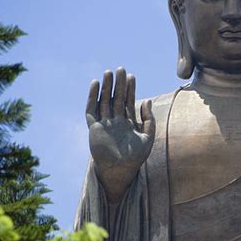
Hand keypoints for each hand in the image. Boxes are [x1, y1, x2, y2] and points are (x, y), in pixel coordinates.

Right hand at [86, 67, 154, 202]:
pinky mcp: (94, 127)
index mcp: (128, 123)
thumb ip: (148, 120)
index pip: (128, 101)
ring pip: (104, 101)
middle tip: (120, 69)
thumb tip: (147, 101)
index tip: (132, 76)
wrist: (120, 171)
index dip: (130, 89)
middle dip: (118, 84)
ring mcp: (104, 123)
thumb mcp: (147, 138)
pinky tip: (95, 85)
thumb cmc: (135, 158)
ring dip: (106, 87)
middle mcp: (115, 121)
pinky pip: (91, 110)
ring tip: (108, 73)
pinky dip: (92, 97)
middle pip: (116, 98)